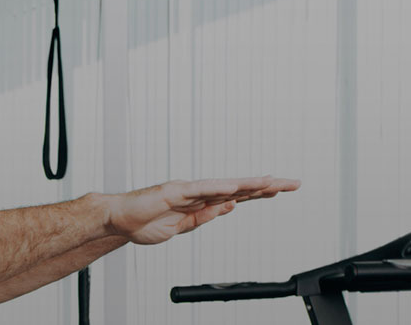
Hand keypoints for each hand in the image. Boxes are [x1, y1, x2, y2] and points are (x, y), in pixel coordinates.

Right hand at [106, 176, 299, 243]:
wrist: (117, 221)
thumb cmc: (143, 223)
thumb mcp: (181, 229)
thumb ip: (204, 217)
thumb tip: (229, 207)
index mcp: (200, 202)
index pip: (237, 196)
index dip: (260, 192)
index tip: (281, 189)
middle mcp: (197, 192)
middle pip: (238, 187)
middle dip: (267, 186)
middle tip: (293, 183)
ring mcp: (187, 190)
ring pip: (225, 186)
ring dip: (250, 184)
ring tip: (274, 182)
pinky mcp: (174, 192)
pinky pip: (200, 190)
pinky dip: (218, 188)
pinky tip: (236, 188)